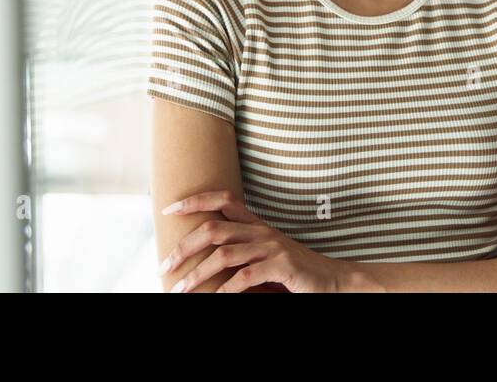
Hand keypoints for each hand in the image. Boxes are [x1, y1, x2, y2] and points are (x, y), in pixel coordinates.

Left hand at [158, 190, 358, 292]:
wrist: (332, 279)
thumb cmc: (293, 272)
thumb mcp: (265, 255)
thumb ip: (240, 252)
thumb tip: (205, 258)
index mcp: (256, 225)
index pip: (223, 198)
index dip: (195, 200)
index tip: (169, 209)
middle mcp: (261, 231)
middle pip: (214, 228)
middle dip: (184, 246)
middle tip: (164, 265)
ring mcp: (272, 248)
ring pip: (224, 255)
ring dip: (197, 274)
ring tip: (180, 289)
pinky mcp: (281, 266)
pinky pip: (245, 277)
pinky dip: (225, 289)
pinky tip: (215, 298)